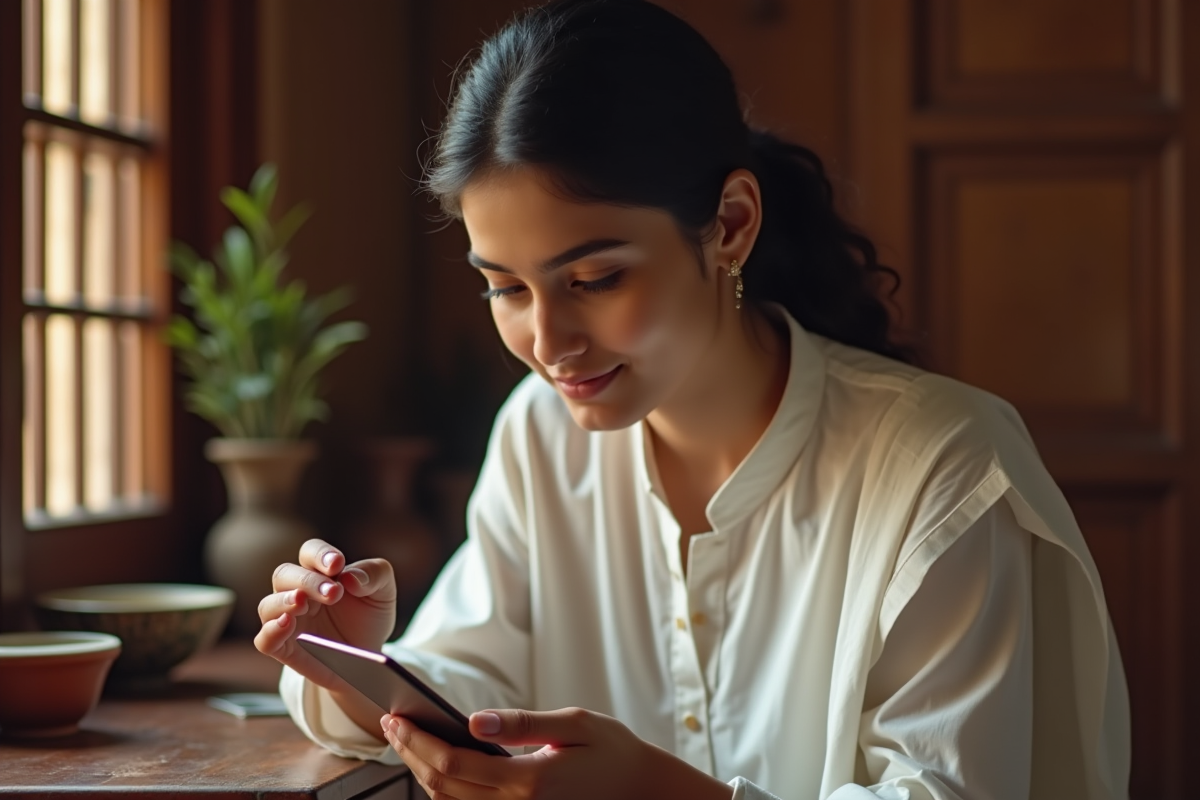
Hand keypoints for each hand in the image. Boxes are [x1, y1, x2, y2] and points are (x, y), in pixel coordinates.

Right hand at [253, 538, 396, 694]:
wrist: (369, 659)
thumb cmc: (369, 618)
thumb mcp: (383, 592)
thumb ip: (374, 575)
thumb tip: (350, 577)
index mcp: (321, 574)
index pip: (310, 552)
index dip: (320, 554)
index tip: (337, 564)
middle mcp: (298, 593)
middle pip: (285, 574)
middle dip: (308, 580)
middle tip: (334, 593)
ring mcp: (289, 621)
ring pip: (268, 604)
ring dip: (284, 601)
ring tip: (302, 603)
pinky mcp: (285, 649)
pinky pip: (264, 639)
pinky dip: (271, 630)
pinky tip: (286, 624)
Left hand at [380, 707, 733, 799]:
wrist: (641, 790)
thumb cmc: (612, 750)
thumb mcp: (575, 723)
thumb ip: (523, 723)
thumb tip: (474, 721)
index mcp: (529, 781)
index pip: (453, 764)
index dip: (417, 741)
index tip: (395, 717)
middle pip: (442, 785)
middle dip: (410, 753)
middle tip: (391, 723)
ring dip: (421, 772)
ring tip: (407, 739)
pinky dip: (444, 788)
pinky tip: (436, 762)